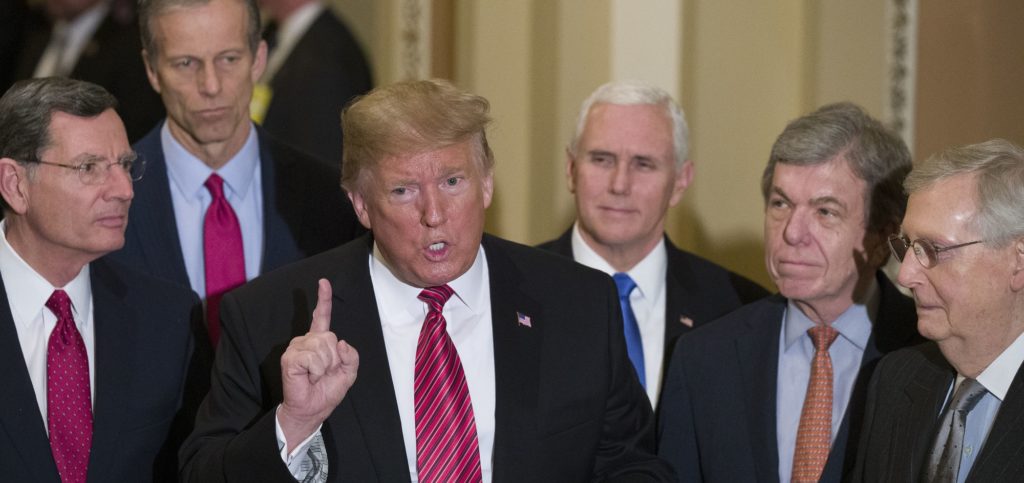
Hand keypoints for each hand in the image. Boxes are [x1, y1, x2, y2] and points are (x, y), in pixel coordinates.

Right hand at [278, 279, 358, 450]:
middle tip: (325, 373)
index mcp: (320, 342)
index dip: (323, 299)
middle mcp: (306, 341)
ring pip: (322, 346)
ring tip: (316, 376)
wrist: (312, 410)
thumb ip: (351, 356)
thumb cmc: (326, 392)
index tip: (323, 282)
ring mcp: (296, 348)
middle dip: (334, 358)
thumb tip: (342, 343)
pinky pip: (312, 357)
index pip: (322, 316)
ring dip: (325, 366)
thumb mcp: (348, 373)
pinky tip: (310, 377)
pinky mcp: (290, 358)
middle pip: (330, 336)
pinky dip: (317, 370)